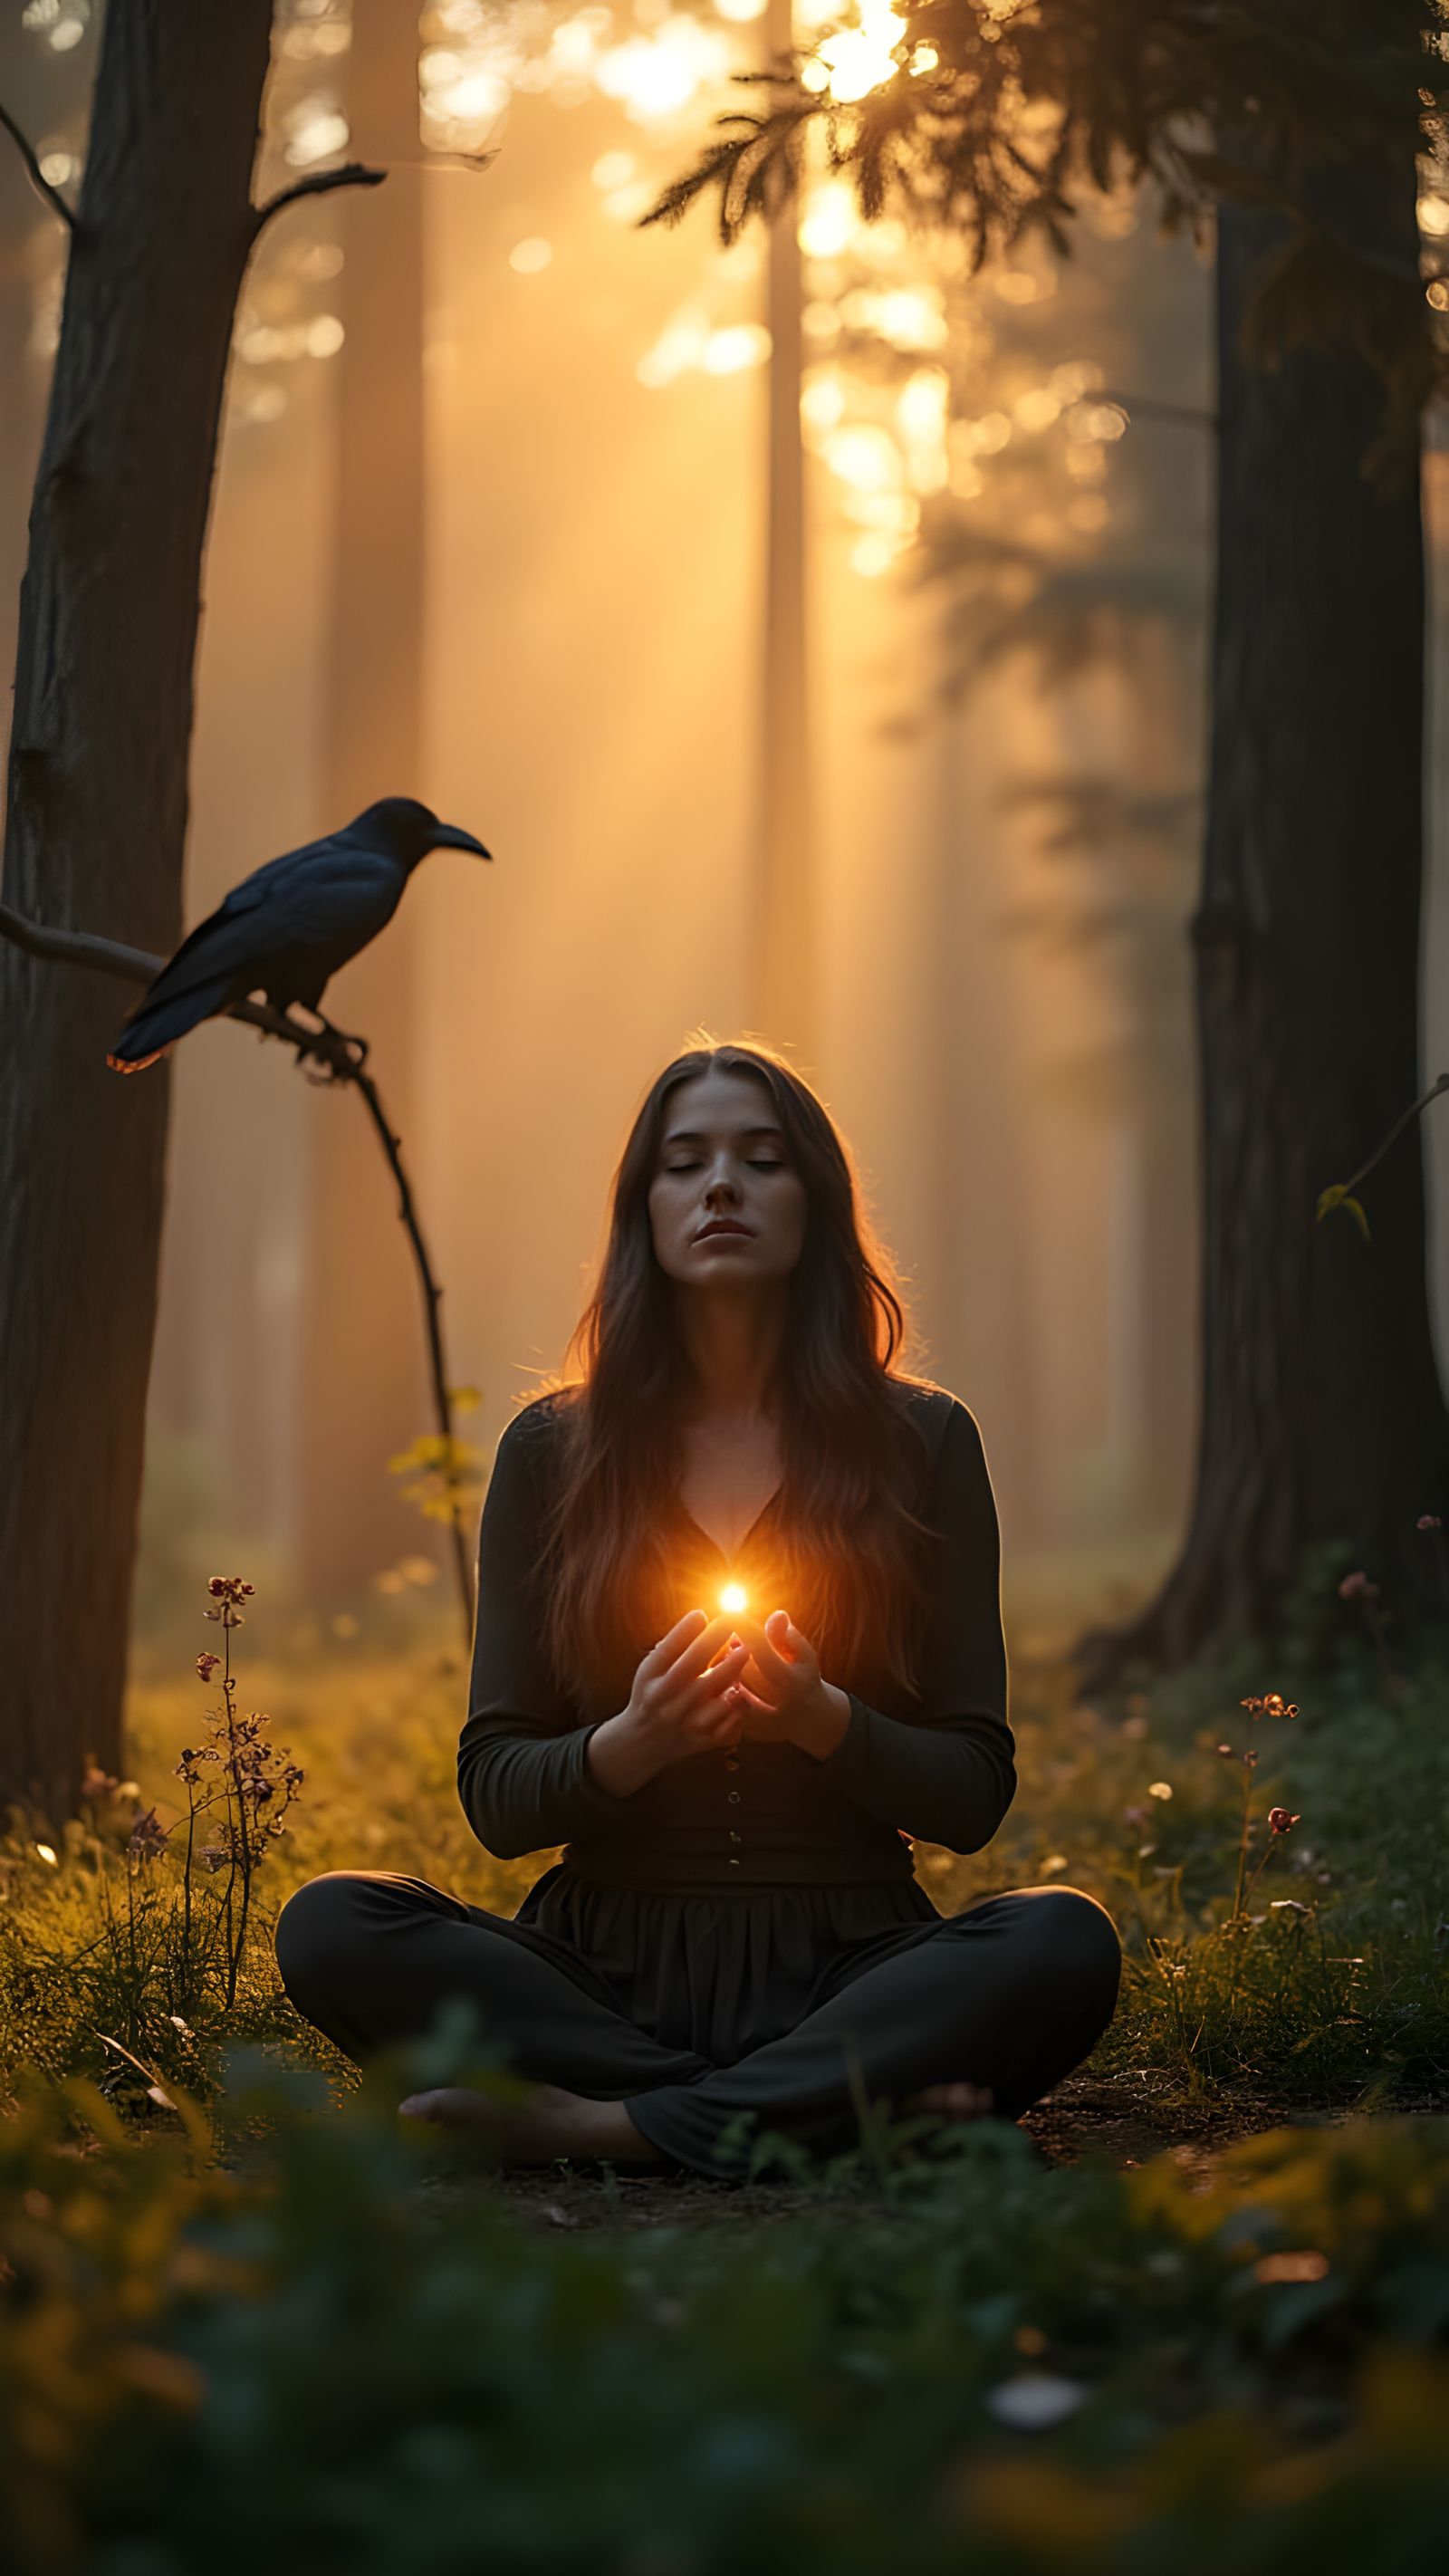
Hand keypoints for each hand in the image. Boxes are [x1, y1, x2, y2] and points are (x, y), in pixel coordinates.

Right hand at [587, 1609, 748, 1795]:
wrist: (641, 1742)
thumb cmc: (653, 1692)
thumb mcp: (651, 1668)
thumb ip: (673, 1645)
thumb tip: (702, 1617)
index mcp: (651, 1677)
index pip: (671, 1647)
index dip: (688, 1628)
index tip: (702, 1615)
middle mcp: (666, 1700)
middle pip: (698, 1667)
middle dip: (719, 1641)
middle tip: (739, 1634)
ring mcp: (685, 1722)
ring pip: (721, 1696)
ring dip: (736, 1675)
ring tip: (742, 1659)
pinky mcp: (703, 1740)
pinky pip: (733, 1719)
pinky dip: (741, 1705)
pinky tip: (739, 1694)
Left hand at [723, 1610, 850, 1758]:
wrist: (808, 1721)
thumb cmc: (804, 1678)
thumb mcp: (805, 1656)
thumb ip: (789, 1636)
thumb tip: (777, 1615)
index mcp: (791, 1682)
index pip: (759, 1650)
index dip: (745, 1631)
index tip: (735, 1617)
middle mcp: (775, 1705)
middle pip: (740, 1669)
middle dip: (734, 1651)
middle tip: (734, 1641)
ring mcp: (759, 1721)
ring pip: (730, 1687)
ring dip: (728, 1670)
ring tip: (734, 1660)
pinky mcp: (745, 1731)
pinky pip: (725, 1705)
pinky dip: (724, 1690)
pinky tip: (731, 1682)